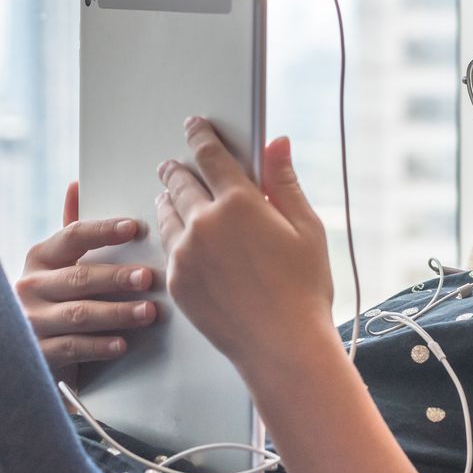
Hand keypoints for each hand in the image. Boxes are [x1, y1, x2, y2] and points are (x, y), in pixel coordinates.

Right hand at [15, 181, 155, 390]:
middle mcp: (31, 286)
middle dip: (117, 277)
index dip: (103, 231)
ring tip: (148, 312)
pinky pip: (72, 347)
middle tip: (149, 277)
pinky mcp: (37, 353)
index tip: (133, 227)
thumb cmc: (54, 300)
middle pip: (79, 277)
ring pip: (80, 314)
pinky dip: (99, 346)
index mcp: (40, 257)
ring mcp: (31, 320)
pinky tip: (122, 344)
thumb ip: (72, 231)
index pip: (73, 236)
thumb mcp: (58, 265)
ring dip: (117, 313)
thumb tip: (76, 183)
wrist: (24, 353)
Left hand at [155, 117, 335, 368]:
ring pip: (166, 212)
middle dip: (177, 167)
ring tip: (172, 196)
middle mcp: (205, 223)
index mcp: (240, 203)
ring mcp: (185, 253)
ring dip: (169, 198)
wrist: (281, 346)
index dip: (201, 135)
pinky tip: (179, 235)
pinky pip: (166, 246)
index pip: (210, 155)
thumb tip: (277, 143)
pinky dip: (171, 233)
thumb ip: (284, 182)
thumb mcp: (306, 229)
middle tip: (174, 164)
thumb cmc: (303, 290)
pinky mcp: (177, 281)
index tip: (195, 126)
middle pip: (180, 181)